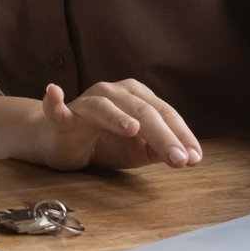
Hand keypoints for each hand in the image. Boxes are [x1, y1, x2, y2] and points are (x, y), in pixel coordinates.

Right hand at [27, 79, 202, 171]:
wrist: (62, 143)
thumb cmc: (103, 143)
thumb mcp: (137, 150)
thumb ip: (158, 150)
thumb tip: (187, 157)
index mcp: (136, 97)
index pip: (164, 114)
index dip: (181, 135)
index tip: (195, 158)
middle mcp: (113, 93)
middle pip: (142, 112)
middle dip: (163, 136)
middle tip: (179, 159)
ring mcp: (86, 102)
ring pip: (105, 109)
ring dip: (118, 118)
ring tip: (132, 129)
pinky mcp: (63, 117)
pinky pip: (57, 109)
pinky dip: (54, 101)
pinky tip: (54, 91)